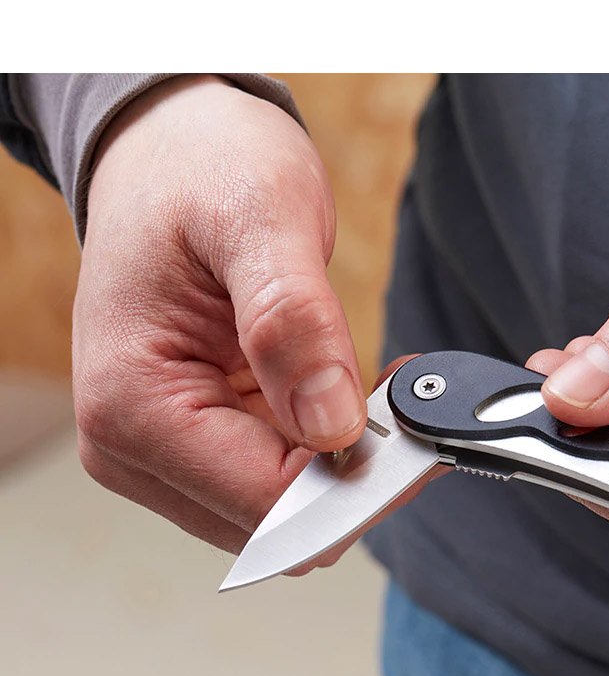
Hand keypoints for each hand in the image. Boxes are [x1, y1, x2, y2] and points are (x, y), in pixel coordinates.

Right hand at [74, 75, 365, 563]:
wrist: (173, 151)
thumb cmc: (202, 169)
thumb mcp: (259, 220)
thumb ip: (293, 323)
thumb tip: (333, 428)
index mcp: (132, 408)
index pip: (266, 505)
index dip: (353, 480)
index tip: (409, 423)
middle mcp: (136, 449)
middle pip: (281, 524)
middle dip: (354, 472)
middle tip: (399, 394)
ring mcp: (168, 454)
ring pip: (291, 511)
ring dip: (347, 460)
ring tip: (372, 382)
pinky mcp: (203, 443)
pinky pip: (287, 479)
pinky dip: (332, 447)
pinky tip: (350, 391)